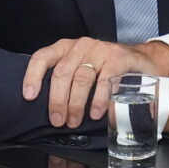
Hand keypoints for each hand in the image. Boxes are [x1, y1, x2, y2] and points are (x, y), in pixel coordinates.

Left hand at [22, 37, 168, 127]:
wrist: (139, 60)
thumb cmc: (103, 68)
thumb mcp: (80, 68)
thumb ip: (64, 81)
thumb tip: (45, 109)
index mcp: (66, 48)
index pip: (43, 57)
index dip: (33, 76)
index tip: (29, 96)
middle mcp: (81, 46)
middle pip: (62, 72)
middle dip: (58, 100)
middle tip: (58, 120)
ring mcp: (100, 50)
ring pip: (82, 77)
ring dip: (76, 103)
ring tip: (74, 121)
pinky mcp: (118, 58)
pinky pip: (106, 79)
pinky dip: (99, 98)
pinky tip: (96, 112)